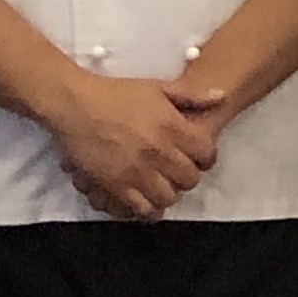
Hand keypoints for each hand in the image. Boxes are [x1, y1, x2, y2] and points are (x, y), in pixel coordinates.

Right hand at [46, 72, 222, 220]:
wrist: (74, 105)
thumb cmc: (116, 93)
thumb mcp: (157, 87)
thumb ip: (192, 95)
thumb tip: (222, 96)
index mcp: (172, 126)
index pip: (206, 154)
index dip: (205, 157)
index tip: (197, 157)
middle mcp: (158, 152)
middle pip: (190, 179)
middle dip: (187, 176)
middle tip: (176, 171)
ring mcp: (137, 171)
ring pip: (168, 197)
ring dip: (168, 193)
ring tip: (160, 184)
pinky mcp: (115, 186)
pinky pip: (141, 209)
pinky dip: (147, 208)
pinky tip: (144, 199)